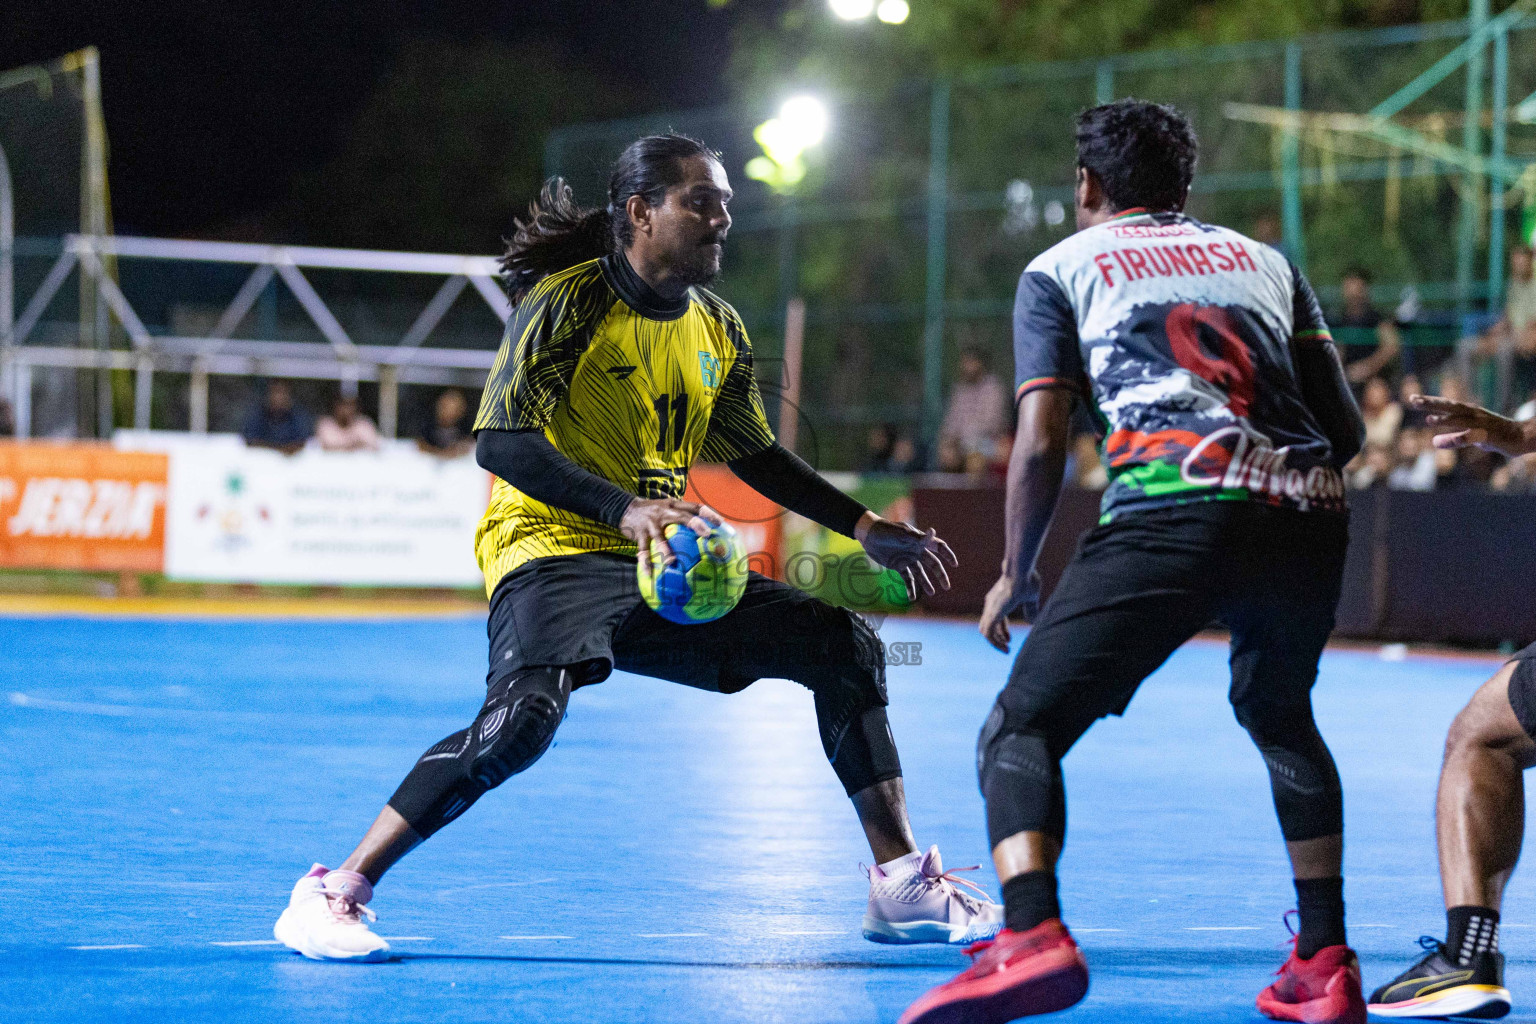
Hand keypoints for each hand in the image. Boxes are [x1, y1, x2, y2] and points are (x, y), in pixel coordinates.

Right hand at [619, 498, 720, 576]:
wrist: (625, 508)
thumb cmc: (653, 512)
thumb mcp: (668, 508)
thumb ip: (683, 516)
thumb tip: (705, 532)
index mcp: (673, 505)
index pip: (694, 506)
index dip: (708, 513)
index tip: (720, 523)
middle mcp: (664, 512)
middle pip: (682, 516)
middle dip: (695, 524)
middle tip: (707, 535)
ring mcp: (651, 523)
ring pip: (660, 537)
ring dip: (666, 550)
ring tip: (672, 563)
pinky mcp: (640, 534)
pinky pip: (643, 551)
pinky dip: (645, 563)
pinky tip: (649, 575)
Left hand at [855, 514, 957, 599]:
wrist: (868, 535)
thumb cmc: (886, 531)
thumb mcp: (902, 534)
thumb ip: (918, 537)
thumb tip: (933, 531)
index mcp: (919, 541)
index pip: (938, 547)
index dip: (948, 555)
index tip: (954, 564)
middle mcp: (916, 551)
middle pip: (932, 564)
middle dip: (940, 575)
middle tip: (946, 586)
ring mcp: (907, 559)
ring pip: (921, 573)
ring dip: (926, 583)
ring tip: (932, 592)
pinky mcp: (898, 566)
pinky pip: (907, 578)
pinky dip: (910, 588)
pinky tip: (912, 597)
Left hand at [979, 571, 1039, 653]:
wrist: (1020, 570)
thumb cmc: (1027, 579)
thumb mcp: (1030, 598)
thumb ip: (1031, 609)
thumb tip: (1032, 622)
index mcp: (998, 599)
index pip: (995, 618)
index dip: (1001, 630)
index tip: (1009, 639)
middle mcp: (991, 603)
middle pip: (988, 625)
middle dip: (997, 637)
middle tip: (1007, 645)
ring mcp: (991, 608)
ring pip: (985, 630)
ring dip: (994, 642)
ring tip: (1006, 649)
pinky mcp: (994, 613)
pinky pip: (988, 632)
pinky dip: (994, 641)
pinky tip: (1004, 646)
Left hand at [1409, 395, 1535, 456]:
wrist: (1523, 436)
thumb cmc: (1497, 435)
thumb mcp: (1472, 437)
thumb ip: (1453, 438)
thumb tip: (1434, 442)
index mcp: (1470, 413)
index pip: (1447, 404)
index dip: (1430, 401)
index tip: (1413, 398)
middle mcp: (1475, 415)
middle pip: (1450, 407)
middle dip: (1432, 403)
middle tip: (1413, 400)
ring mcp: (1482, 424)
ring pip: (1461, 420)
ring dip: (1445, 419)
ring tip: (1428, 419)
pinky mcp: (1489, 435)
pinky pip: (1473, 437)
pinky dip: (1460, 438)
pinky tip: (1447, 441)